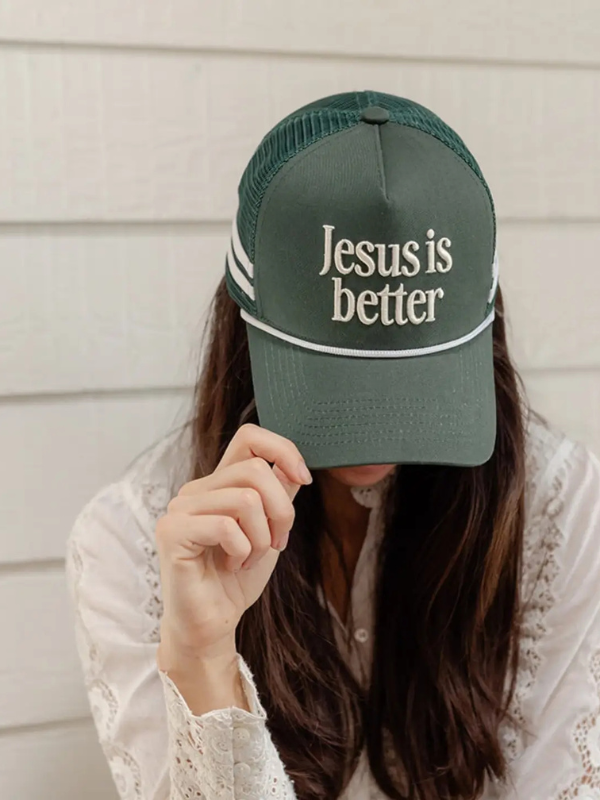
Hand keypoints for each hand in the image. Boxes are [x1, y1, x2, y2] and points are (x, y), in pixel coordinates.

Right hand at [155, 423, 312, 666]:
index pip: (249, 438)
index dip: (283, 450)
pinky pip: (226, 526)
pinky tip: (232, 566)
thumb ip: (278, 496)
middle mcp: (197, 489)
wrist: (212, 623)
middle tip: (277, 543)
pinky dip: (242, 552)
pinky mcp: (172, 532)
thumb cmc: (237, 578)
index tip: (303, 480)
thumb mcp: (269, 530)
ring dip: (261, 538)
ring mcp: (180, 508)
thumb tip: (295, 467)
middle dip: (281, 512)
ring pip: (245, 499)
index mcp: (219, 483)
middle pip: (256, 471)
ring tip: (250, 558)